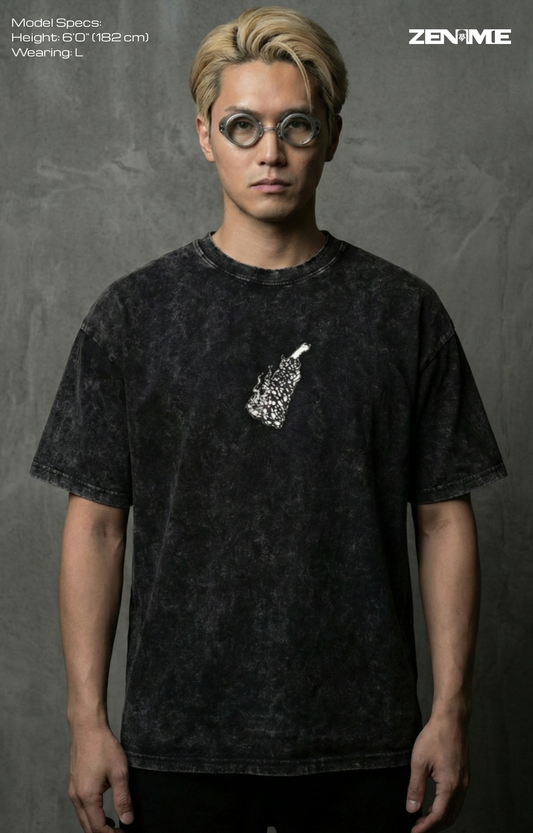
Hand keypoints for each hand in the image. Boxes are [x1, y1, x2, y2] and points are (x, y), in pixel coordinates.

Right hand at [68, 724, 133, 832]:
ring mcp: (72, 790)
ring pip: (82, 817)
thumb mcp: (119, 772)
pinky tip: (102, 810)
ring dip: (96, 825)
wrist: (87, 727)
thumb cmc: (103, 746)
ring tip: (113, 824)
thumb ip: (123, 799)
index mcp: (87, 796)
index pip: (97, 827)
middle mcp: (76, 796)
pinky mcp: (73, 783)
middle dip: (102, 832)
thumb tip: (127, 820)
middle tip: (119, 831)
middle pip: (87, 827)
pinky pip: (80, 807)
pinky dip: (90, 814)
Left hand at [406, 714, 469, 831]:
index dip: (426, 827)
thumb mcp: (419, 762)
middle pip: (449, 817)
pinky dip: (446, 808)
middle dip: (434, 827)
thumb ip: (416, 788)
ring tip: (423, 820)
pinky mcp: (463, 775)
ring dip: (440, 818)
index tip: (414, 832)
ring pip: (454, 809)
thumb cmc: (435, 737)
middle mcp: (461, 786)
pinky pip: (457, 799)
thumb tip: (412, 809)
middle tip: (417, 829)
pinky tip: (434, 805)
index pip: (439, 816)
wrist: (451, 720)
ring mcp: (464, 781)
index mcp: (450, 785)